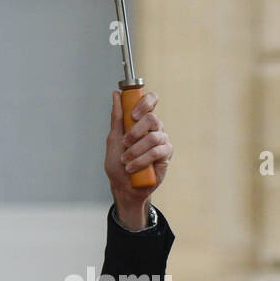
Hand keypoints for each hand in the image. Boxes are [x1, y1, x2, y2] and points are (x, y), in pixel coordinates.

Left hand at [105, 90, 171, 228]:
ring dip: (136, 149)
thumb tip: (116, 95)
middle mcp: (154, 128)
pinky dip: (142, 159)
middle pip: (152, 118)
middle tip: (125, 142)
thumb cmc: (118, 163)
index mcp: (142, 120)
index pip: (151, 100)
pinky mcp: (166, 155)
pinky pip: (157, 152)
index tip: (132, 115)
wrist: (123, 186)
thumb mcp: (113, 138)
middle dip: (135, 131)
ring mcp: (162, 140)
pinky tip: (133, 167)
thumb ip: (117, 117)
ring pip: (153, 137)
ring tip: (125, 160)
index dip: (145, 103)